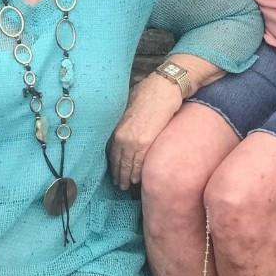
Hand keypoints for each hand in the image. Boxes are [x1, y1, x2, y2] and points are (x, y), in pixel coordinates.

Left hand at [108, 75, 182, 189]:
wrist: (164, 88)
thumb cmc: (149, 93)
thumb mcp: (130, 107)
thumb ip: (126, 122)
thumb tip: (125, 128)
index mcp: (117, 128)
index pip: (112, 152)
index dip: (113, 165)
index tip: (114, 173)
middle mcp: (122, 136)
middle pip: (118, 161)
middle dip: (118, 175)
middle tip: (119, 186)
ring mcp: (132, 140)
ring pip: (127, 165)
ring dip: (126, 177)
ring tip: (127, 186)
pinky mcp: (145, 142)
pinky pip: (139, 162)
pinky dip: (137, 173)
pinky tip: (137, 180)